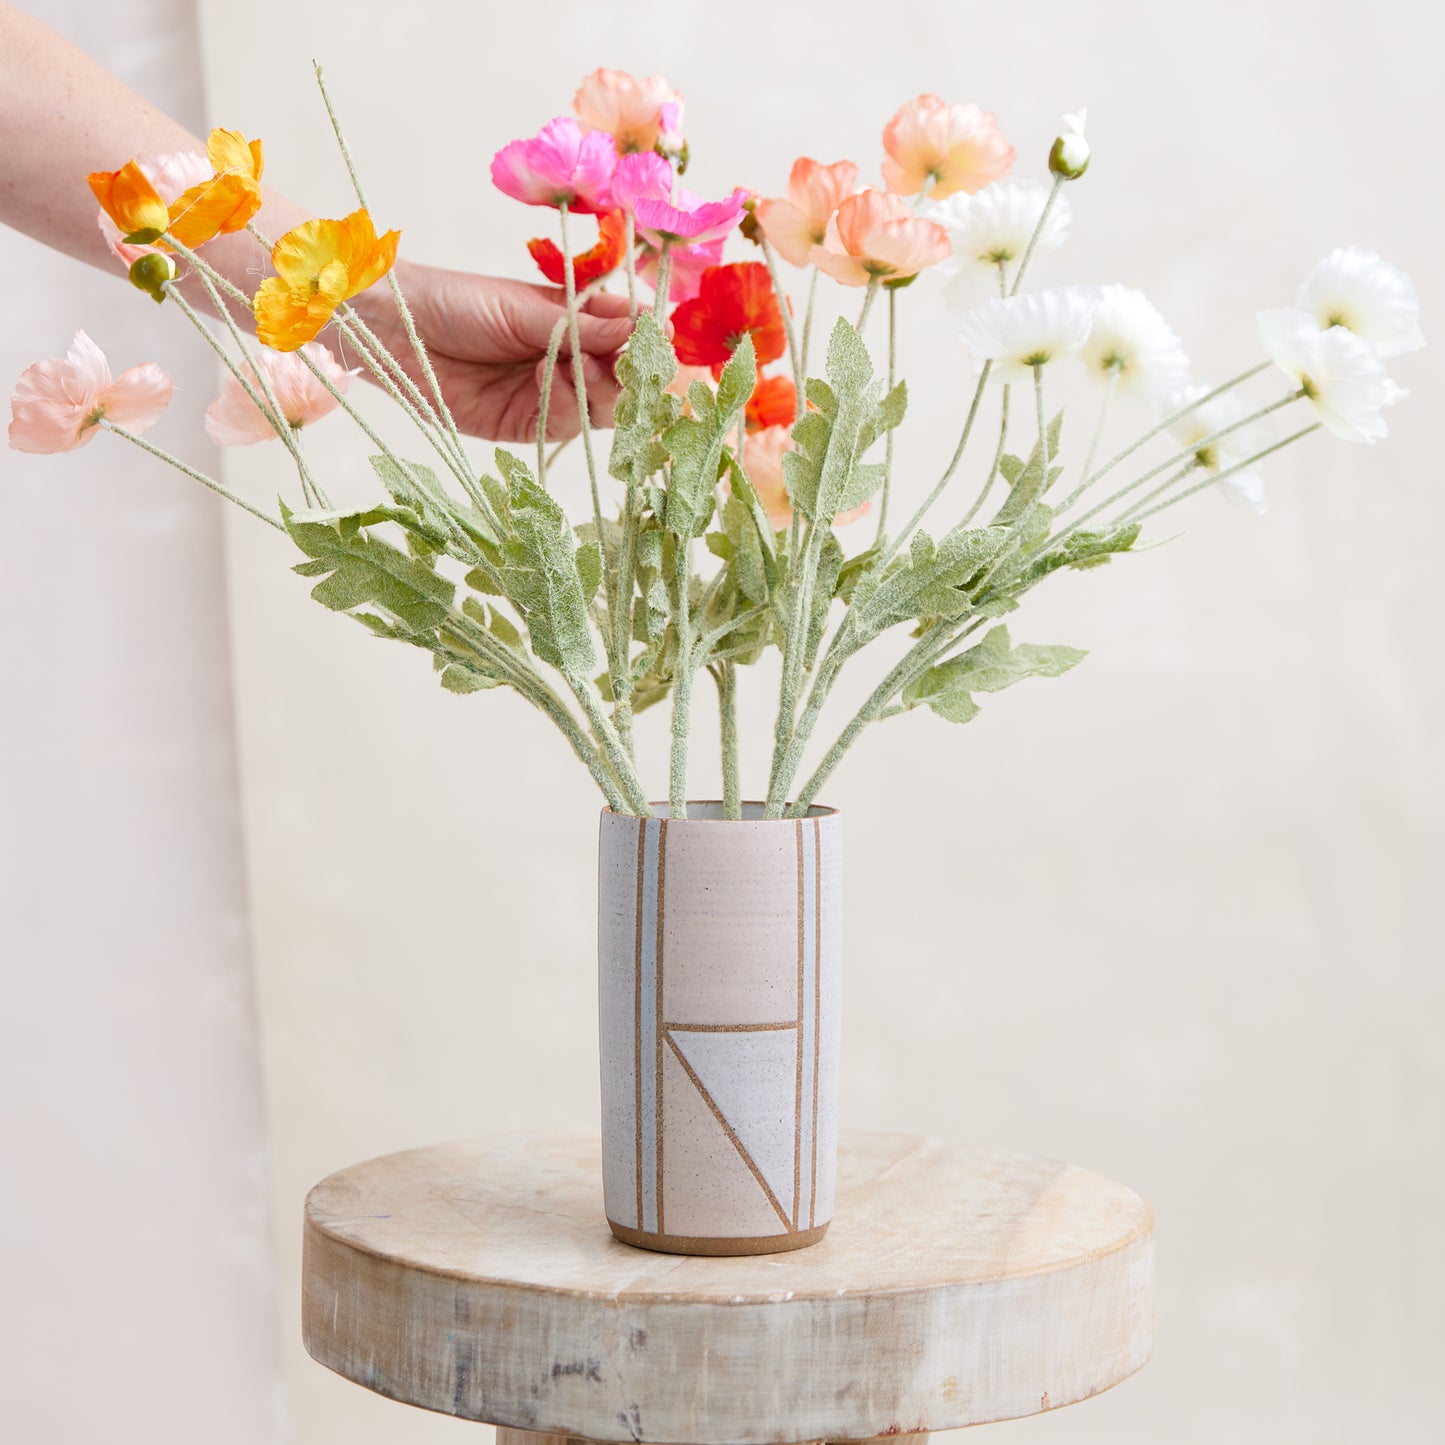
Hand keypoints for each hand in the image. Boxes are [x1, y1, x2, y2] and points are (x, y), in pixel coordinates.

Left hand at [353, 260, 635, 442]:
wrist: (397, 330)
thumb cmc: (457, 300)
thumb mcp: (524, 307)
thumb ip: (580, 325)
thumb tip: (638, 329)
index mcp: (576, 318)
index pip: (629, 332)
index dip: (647, 338)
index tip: (659, 337)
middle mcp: (570, 358)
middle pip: (624, 378)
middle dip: (628, 372)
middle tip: (619, 361)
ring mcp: (550, 394)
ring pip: (601, 407)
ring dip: (598, 389)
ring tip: (574, 365)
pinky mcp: (526, 425)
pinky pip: (564, 426)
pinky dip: (564, 406)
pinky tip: (545, 379)